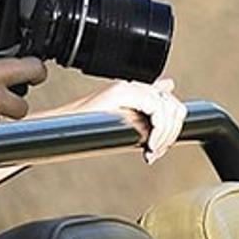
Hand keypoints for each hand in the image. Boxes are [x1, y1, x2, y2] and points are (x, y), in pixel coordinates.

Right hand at [58, 78, 186, 162]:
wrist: (63, 130)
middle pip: (174, 105)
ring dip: (164, 136)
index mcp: (137, 91)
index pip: (172, 103)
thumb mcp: (124, 124)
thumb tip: (169, 86)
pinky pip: (157, 109)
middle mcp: (134, 85)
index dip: (171, 129)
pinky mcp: (123, 92)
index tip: (156, 149)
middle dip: (171, 134)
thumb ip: (146, 111)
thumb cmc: (89, 130)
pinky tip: (146, 145)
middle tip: (154, 152)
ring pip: (168, 108)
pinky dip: (157, 132)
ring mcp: (129, 87)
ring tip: (150, 151)